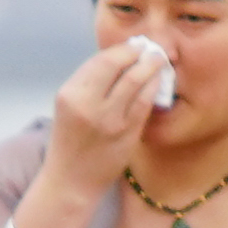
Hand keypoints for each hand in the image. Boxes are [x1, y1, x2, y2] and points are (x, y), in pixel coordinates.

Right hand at [37, 34, 176, 197]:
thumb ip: (90, 84)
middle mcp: (88, 105)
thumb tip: (119, 58)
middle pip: (118, 66)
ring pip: (135, 82)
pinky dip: (153, 89)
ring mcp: (109, 121)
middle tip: (151, 48)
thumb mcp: (70, 107)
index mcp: (70, 95)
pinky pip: (144, 104)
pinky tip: (157, 83)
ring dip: (150, 67)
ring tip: (158, 61)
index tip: (133, 46)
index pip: (99, 61)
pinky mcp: (126, 135)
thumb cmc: (70, 141)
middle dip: (138, 53)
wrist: (71, 181)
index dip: (120, 50)